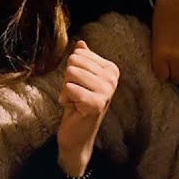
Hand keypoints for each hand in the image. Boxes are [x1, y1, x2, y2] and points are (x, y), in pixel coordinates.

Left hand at [57, 41, 119, 176]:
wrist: (76, 135)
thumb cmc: (77, 105)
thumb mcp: (79, 79)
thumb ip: (82, 60)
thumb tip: (81, 43)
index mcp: (111, 69)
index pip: (79, 54)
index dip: (72, 70)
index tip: (79, 86)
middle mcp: (112, 78)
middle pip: (74, 62)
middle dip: (67, 80)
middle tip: (75, 95)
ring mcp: (106, 91)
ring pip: (71, 73)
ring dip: (66, 90)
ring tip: (74, 101)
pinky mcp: (97, 103)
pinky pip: (70, 88)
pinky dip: (66, 99)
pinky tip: (74, 108)